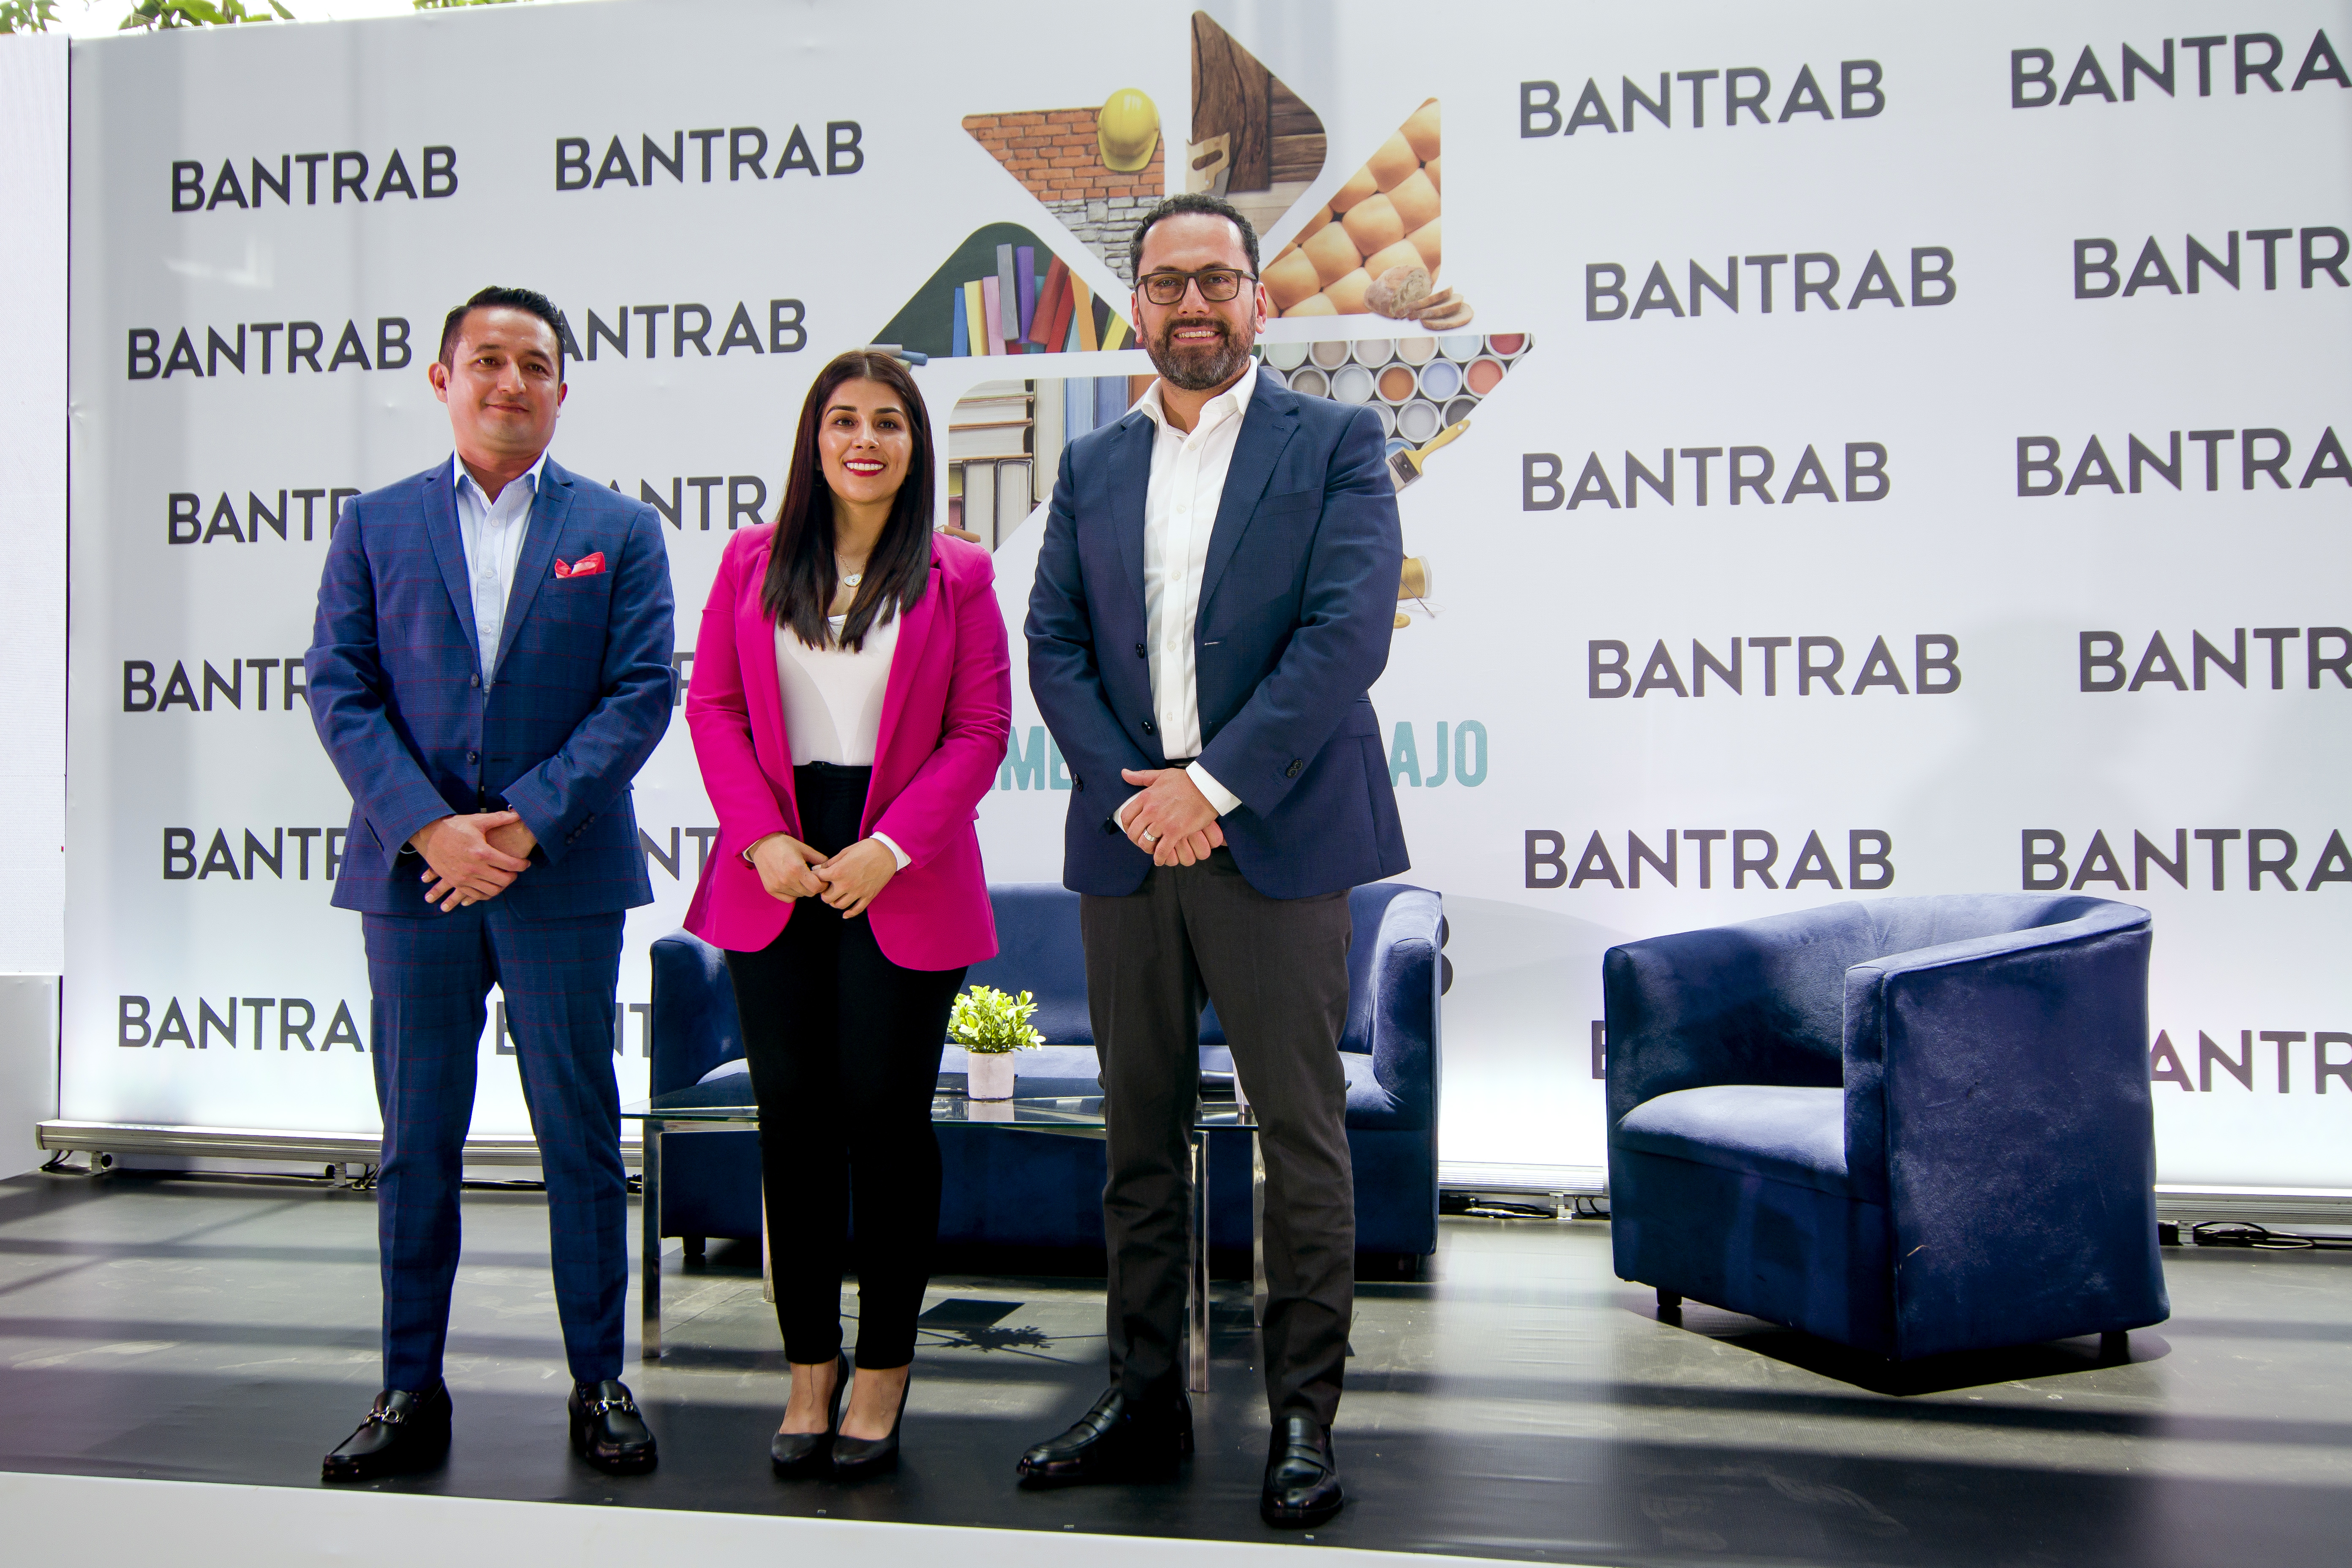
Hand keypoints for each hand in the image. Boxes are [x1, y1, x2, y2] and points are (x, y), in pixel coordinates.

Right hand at [413, 811, 533, 911]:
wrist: (428, 835)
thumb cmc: (455, 826)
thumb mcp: (477, 820)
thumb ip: (500, 819)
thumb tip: (518, 814)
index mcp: (482, 852)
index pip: (510, 864)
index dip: (522, 865)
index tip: (526, 863)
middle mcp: (473, 868)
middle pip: (504, 881)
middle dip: (513, 876)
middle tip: (515, 871)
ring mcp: (463, 878)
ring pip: (491, 891)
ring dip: (502, 887)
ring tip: (504, 878)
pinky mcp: (455, 883)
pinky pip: (476, 896)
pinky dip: (486, 893)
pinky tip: (490, 886)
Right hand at [746, 834, 827, 902]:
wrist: (762, 844)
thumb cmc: (784, 845)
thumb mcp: (804, 848)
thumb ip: (819, 859)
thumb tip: (829, 867)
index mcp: (796, 868)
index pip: (816, 887)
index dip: (823, 884)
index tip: (822, 879)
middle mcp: (786, 879)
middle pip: (809, 893)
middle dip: (814, 887)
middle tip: (812, 878)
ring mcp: (777, 886)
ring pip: (799, 895)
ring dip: (803, 889)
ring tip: (801, 878)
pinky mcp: (771, 889)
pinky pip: (788, 899)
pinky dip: (793, 894)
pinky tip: (792, 883)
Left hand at [812, 838, 897, 917]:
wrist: (887, 852)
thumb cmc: (865, 849)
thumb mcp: (845, 852)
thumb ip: (829, 863)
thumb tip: (816, 868)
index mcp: (838, 871)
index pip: (818, 880)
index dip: (816, 877)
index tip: (818, 876)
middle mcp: (846, 884)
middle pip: (826, 898)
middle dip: (824, 893)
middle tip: (827, 888)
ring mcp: (858, 892)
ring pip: (839, 906)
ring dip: (835, 902)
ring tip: (837, 896)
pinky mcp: (868, 896)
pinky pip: (856, 910)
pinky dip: (849, 913)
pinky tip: (845, 913)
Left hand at [1119, 768, 1222, 866]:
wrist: (1206, 786)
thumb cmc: (1186, 780)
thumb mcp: (1161, 775)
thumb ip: (1142, 777)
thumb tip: (1124, 773)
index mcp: (1146, 797)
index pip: (1126, 816)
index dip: (1127, 827)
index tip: (1133, 830)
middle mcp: (1150, 810)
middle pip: (1133, 832)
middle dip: (1136, 840)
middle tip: (1143, 842)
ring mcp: (1162, 822)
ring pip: (1145, 842)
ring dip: (1147, 849)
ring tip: (1152, 850)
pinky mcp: (1175, 831)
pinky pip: (1161, 850)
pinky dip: (1159, 858)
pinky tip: (1160, 859)